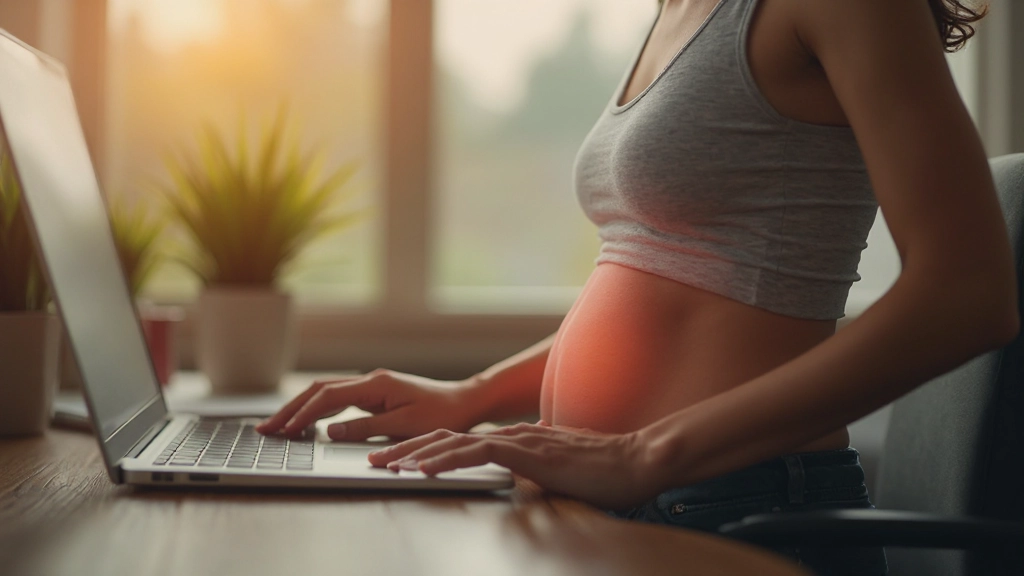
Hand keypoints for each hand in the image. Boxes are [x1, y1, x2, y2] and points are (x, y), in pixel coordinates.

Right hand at [255, 370, 485, 440]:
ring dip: (300, 408)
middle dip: (291, 409)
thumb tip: (329, 431)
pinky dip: (317, 409)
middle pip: (319, 390)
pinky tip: (305, 421)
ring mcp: (371, 385)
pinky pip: (338, 399)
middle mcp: (370, 380)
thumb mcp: (405, 426)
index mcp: (376, 384)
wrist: (465, 402)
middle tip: (265, 429)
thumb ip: (366, 428)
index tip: (283, 431)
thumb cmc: (442, 415)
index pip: (328, 398)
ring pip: (325, 392)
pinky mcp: (374, 394)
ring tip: (277, 426)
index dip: (303, 415)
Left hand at [367, 422, 664, 509]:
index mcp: (516, 442)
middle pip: (447, 438)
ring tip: (384, 465)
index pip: (461, 443)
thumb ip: (533, 478)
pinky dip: (444, 460)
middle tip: (373, 460)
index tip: (397, 463)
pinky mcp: (525, 452)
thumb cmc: (603, 474)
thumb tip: (517, 489)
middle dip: (407, 449)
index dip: (426, 452)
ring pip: (453, 443)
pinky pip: (475, 453)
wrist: (635, 462)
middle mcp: (511, 436)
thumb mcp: (557, 479)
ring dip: (414, 454)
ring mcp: (517, 440)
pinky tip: (421, 470)